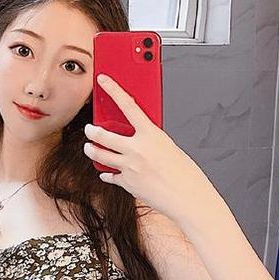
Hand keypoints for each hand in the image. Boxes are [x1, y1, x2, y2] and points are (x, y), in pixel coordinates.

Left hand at [83, 74, 211, 223]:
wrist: (189, 199)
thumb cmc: (186, 173)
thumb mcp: (169, 147)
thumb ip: (150, 139)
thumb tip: (138, 136)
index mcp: (151, 134)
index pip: (128, 105)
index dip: (114, 89)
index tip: (103, 80)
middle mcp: (137, 149)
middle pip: (104, 135)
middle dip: (92, 131)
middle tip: (89, 129)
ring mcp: (130, 167)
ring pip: (100, 155)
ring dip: (92, 150)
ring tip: (89, 148)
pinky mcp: (127, 183)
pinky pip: (110, 176)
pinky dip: (107, 174)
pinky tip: (107, 173)